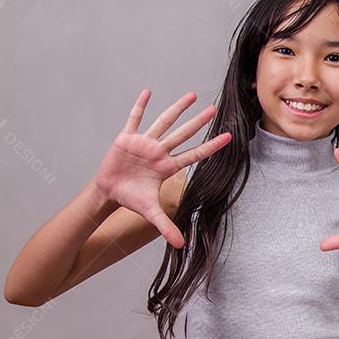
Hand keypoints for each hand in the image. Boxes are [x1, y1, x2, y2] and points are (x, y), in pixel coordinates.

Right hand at [94, 90, 230, 248]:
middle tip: (214, 109)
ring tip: (192, 95)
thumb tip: (181, 246)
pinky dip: (140, 106)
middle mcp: (159, 152)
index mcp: (167, 167)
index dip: (211, 147)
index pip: (195, 155)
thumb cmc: (132, 198)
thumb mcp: (150, 212)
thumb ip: (166, 227)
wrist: (109, 192)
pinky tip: (148, 92)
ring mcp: (144, 144)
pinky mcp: (126, 138)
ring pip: (163, 122)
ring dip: (176, 109)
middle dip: (198, 122)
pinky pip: (134, 119)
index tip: (229, 137)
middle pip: (183, 134)